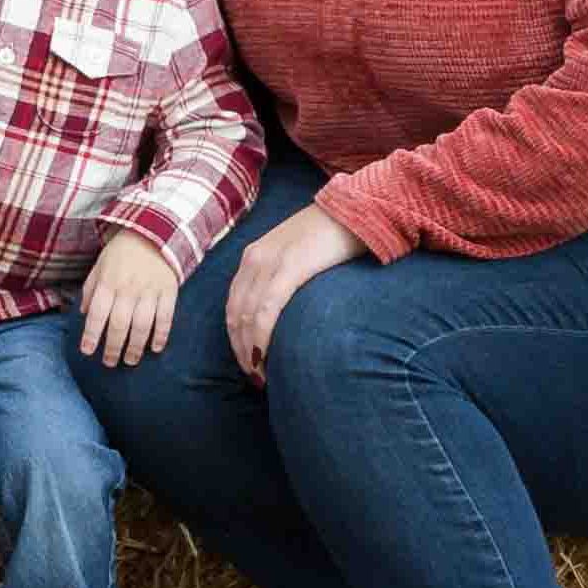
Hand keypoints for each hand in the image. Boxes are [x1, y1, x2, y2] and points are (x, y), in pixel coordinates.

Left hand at [76, 231, 181, 367]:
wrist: (153, 232)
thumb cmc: (121, 253)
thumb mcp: (99, 266)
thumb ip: (90, 289)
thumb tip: (82, 313)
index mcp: (108, 282)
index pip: (97, 313)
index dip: (91, 334)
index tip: (87, 351)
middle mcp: (128, 288)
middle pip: (119, 324)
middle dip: (113, 347)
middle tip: (109, 363)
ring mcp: (149, 290)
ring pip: (142, 325)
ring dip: (135, 347)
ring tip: (130, 361)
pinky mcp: (168, 291)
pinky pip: (166, 317)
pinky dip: (161, 335)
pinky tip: (155, 348)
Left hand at [224, 200, 368, 380]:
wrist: (354, 210)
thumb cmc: (332, 237)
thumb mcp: (297, 255)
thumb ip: (284, 278)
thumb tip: (285, 313)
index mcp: (253, 257)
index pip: (233, 305)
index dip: (236, 337)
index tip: (247, 362)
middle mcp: (254, 259)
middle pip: (236, 315)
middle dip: (241, 350)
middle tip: (255, 377)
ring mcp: (270, 262)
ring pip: (248, 316)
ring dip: (250, 351)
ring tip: (262, 376)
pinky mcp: (290, 268)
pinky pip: (268, 310)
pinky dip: (262, 337)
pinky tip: (265, 357)